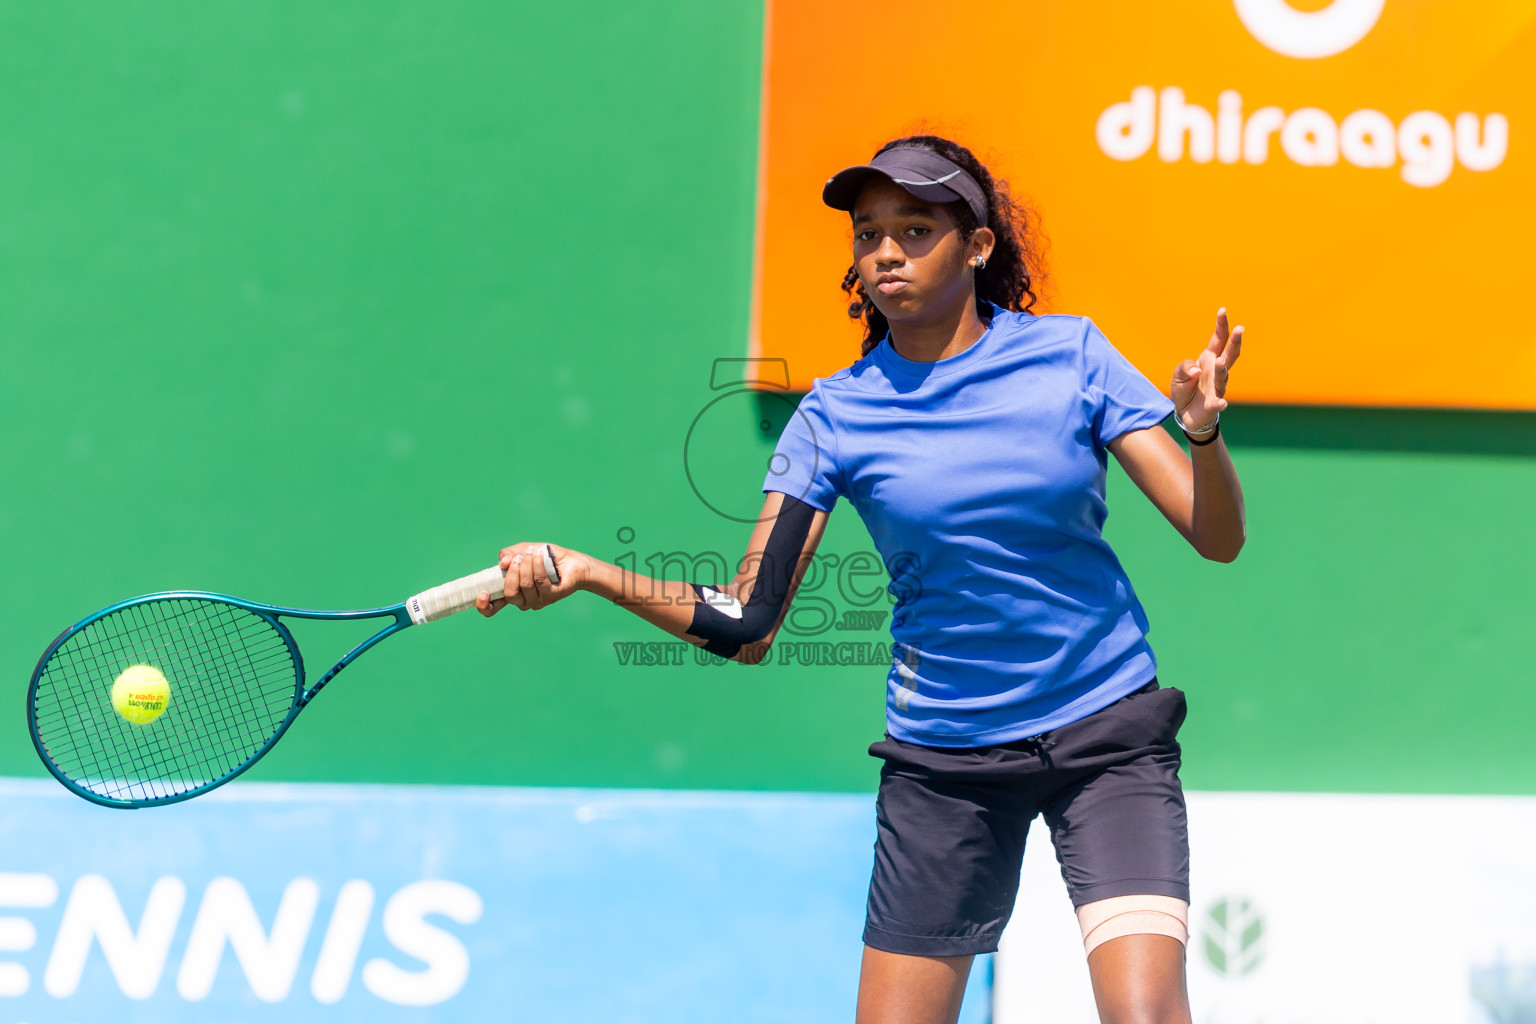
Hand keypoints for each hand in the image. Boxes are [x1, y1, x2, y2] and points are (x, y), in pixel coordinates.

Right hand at [475, 542, 589, 615]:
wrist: (571, 561)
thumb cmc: (544, 557)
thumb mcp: (521, 550)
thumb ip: (507, 554)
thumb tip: (502, 563)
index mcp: (511, 592)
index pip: (492, 608)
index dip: (484, 605)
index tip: (483, 593)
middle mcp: (523, 601)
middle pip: (510, 594)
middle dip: (512, 573)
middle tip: (518, 557)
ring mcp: (537, 601)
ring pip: (526, 586)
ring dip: (527, 565)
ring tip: (533, 552)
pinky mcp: (551, 597)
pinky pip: (540, 582)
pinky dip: (539, 565)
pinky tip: (541, 555)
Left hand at [1171, 308, 1243, 433]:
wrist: (1186, 413)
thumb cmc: (1185, 388)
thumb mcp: (1178, 374)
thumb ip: (1185, 367)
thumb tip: (1197, 370)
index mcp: (1209, 359)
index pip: (1219, 339)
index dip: (1222, 325)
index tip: (1223, 310)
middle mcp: (1217, 371)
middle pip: (1230, 354)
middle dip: (1235, 341)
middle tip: (1240, 329)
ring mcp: (1218, 387)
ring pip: (1223, 377)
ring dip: (1222, 370)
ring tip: (1219, 362)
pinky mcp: (1214, 404)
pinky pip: (1218, 403)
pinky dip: (1220, 402)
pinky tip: (1221, 402)